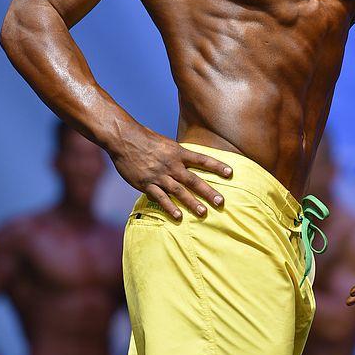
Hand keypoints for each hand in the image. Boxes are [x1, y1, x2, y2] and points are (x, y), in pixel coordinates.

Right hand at [110, 126, 232, 219]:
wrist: (124, 139)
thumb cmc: (145, 138)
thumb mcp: (166, 142)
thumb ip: (177, 153)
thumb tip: (188, 158)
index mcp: (178, 152)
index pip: (202, 159)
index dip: (217, 166)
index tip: (230, 173)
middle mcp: (171, 164)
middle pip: (194, 180)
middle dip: (208, 192)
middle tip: (221, 202)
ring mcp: (159, 175)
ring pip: (179, 191)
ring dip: (192, 203)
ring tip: (204, 213)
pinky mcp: (146, 183)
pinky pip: (160, 198)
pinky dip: (170, 208)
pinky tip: (179, 216)